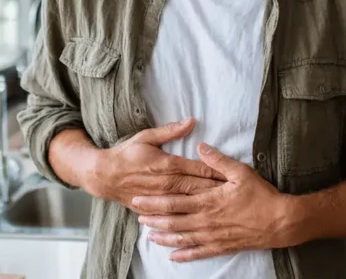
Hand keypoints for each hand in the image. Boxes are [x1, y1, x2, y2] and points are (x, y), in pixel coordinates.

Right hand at [83, 118, 225, 211]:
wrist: (104, 176)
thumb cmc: (126, 154)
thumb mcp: (146, 137)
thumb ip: (170, 131)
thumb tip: (191, 120)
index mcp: (168, 164)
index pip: (201, 168)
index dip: (220, 172)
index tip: (237, 175)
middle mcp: (168, 183)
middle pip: (200, 188)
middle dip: (220, 192)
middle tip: (240, 195)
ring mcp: (162, 199)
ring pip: (191, 204)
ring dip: (209, 206)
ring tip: (228, 210)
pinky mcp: (155, 209)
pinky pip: (176, 217)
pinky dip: (190, 220)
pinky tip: (204, 224)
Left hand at [133, 143, 298, 261]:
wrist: (280, 222)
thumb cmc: (261, 195)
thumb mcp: (240, 172)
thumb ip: (217, 160)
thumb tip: (200, 147)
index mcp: (208, 200)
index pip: (174, 201)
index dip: (154, 201)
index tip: (138, 199)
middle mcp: (206, 220)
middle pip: (173, 220)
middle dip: (153, 218)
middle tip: (136, 216)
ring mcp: (213, 236)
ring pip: (182, 238)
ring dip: (164, 236)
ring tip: (149, 235)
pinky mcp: (222, 246)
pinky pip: (199, 252)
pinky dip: (184, 254)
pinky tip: (173, 256)